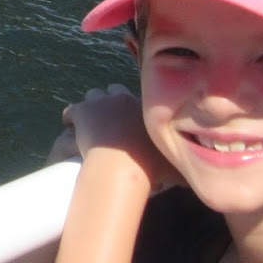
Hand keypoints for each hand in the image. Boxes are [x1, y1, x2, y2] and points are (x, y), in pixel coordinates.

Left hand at [59, 86, 175, 187]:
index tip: (128, 124)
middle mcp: (123, 98)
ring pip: (92, 96)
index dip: (130, 110)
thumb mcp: (173, 162)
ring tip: (90, 126)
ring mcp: (101, 103)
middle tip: (109, 123)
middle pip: (113, 91)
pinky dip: (71, 119)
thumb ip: (181, 159)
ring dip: (92, 108)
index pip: (135, 98)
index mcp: (143, 106)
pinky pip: (71, 111)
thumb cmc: (149, 166)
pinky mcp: (81, 111)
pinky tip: (71, 130)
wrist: (120, 166)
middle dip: (111, 103)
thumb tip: (191, 170)